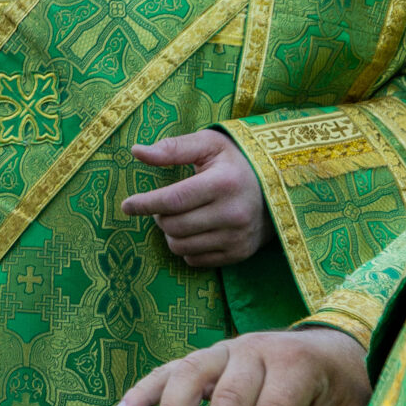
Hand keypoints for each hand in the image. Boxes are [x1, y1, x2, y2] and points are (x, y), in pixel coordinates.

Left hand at [123, 129, 271, 265]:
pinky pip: (195, 260)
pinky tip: (194, 230)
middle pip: (173, 226)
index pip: (173, 200)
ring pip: (181, 246)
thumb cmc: (235, 161)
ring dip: (170, 233)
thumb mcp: (208, 144)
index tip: (126, 205)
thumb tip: (137, 152)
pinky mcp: (240, 254)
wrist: (278, 187)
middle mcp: (234, 214)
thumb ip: (172, 148)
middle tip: (163, 205)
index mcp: (223, 183)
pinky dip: (186, 247)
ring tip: (179, 216)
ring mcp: (238, 237)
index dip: (145, 204)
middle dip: (158, 216)